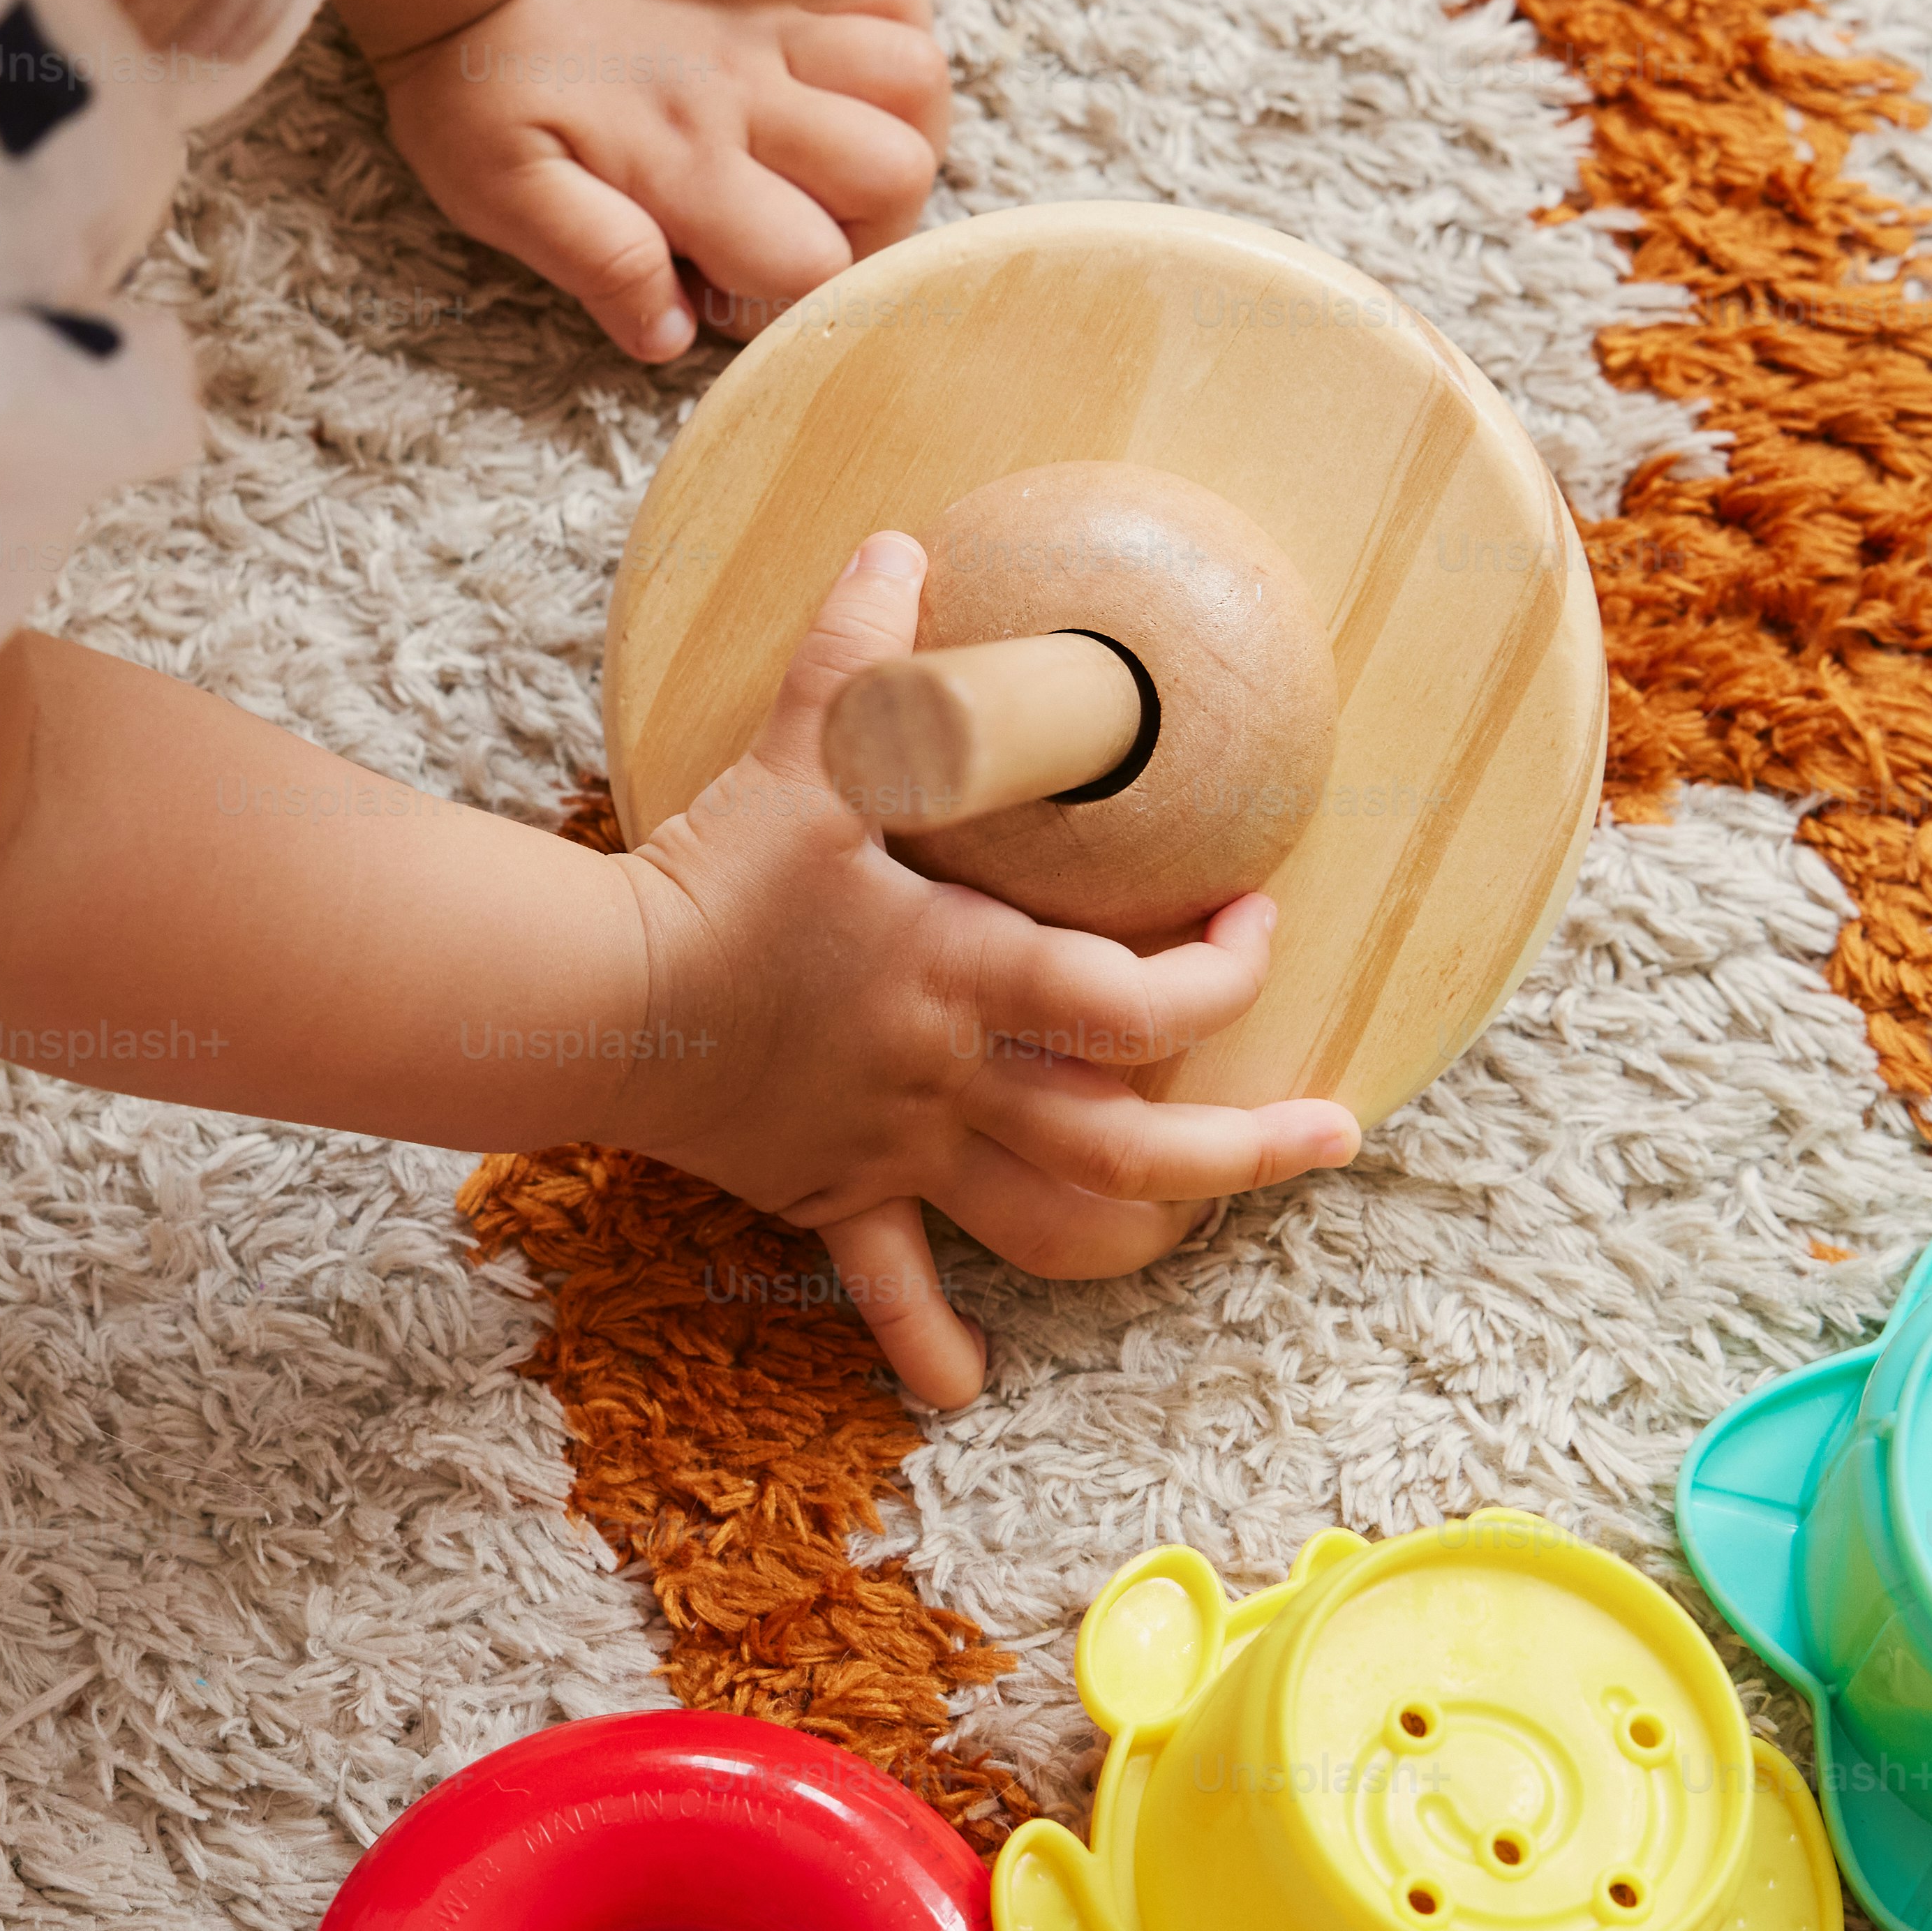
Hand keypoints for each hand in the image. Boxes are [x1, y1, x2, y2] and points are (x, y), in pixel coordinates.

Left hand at [369, 0, 947, 360]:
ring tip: (834, 150)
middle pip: (894, 173)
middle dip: (868, 225)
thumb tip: (670, 336)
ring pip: (912, 78)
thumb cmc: (476, 84)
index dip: (785, 301)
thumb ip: (595, 263)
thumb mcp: (500, 192)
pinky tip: (836, 65)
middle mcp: (744, 92)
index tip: (728, 288)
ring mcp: (770, 19)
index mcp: (680, 163)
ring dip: (897, 129)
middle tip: (800, 226)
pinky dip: (891, 31)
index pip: (811, 261)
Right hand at [594, 531, 1359, 1409]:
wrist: (594, 1001)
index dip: (1223, 977)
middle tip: (1337, 1133)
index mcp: (969, 976)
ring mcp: (898, 1148)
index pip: (1139, 1004)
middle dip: (1249, 1148)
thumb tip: (904, 542)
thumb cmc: (711, 879)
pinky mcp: (830, 1190)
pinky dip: (926, 1340)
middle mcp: (955, 1079)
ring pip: (1048, 1219)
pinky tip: (966, 1388)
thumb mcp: (799, 754)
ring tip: (1215, 1234)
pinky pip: (887, 1285)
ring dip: (1140, 1238)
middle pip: (1132, 1148)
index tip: (1256, 927)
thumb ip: (863, 652)